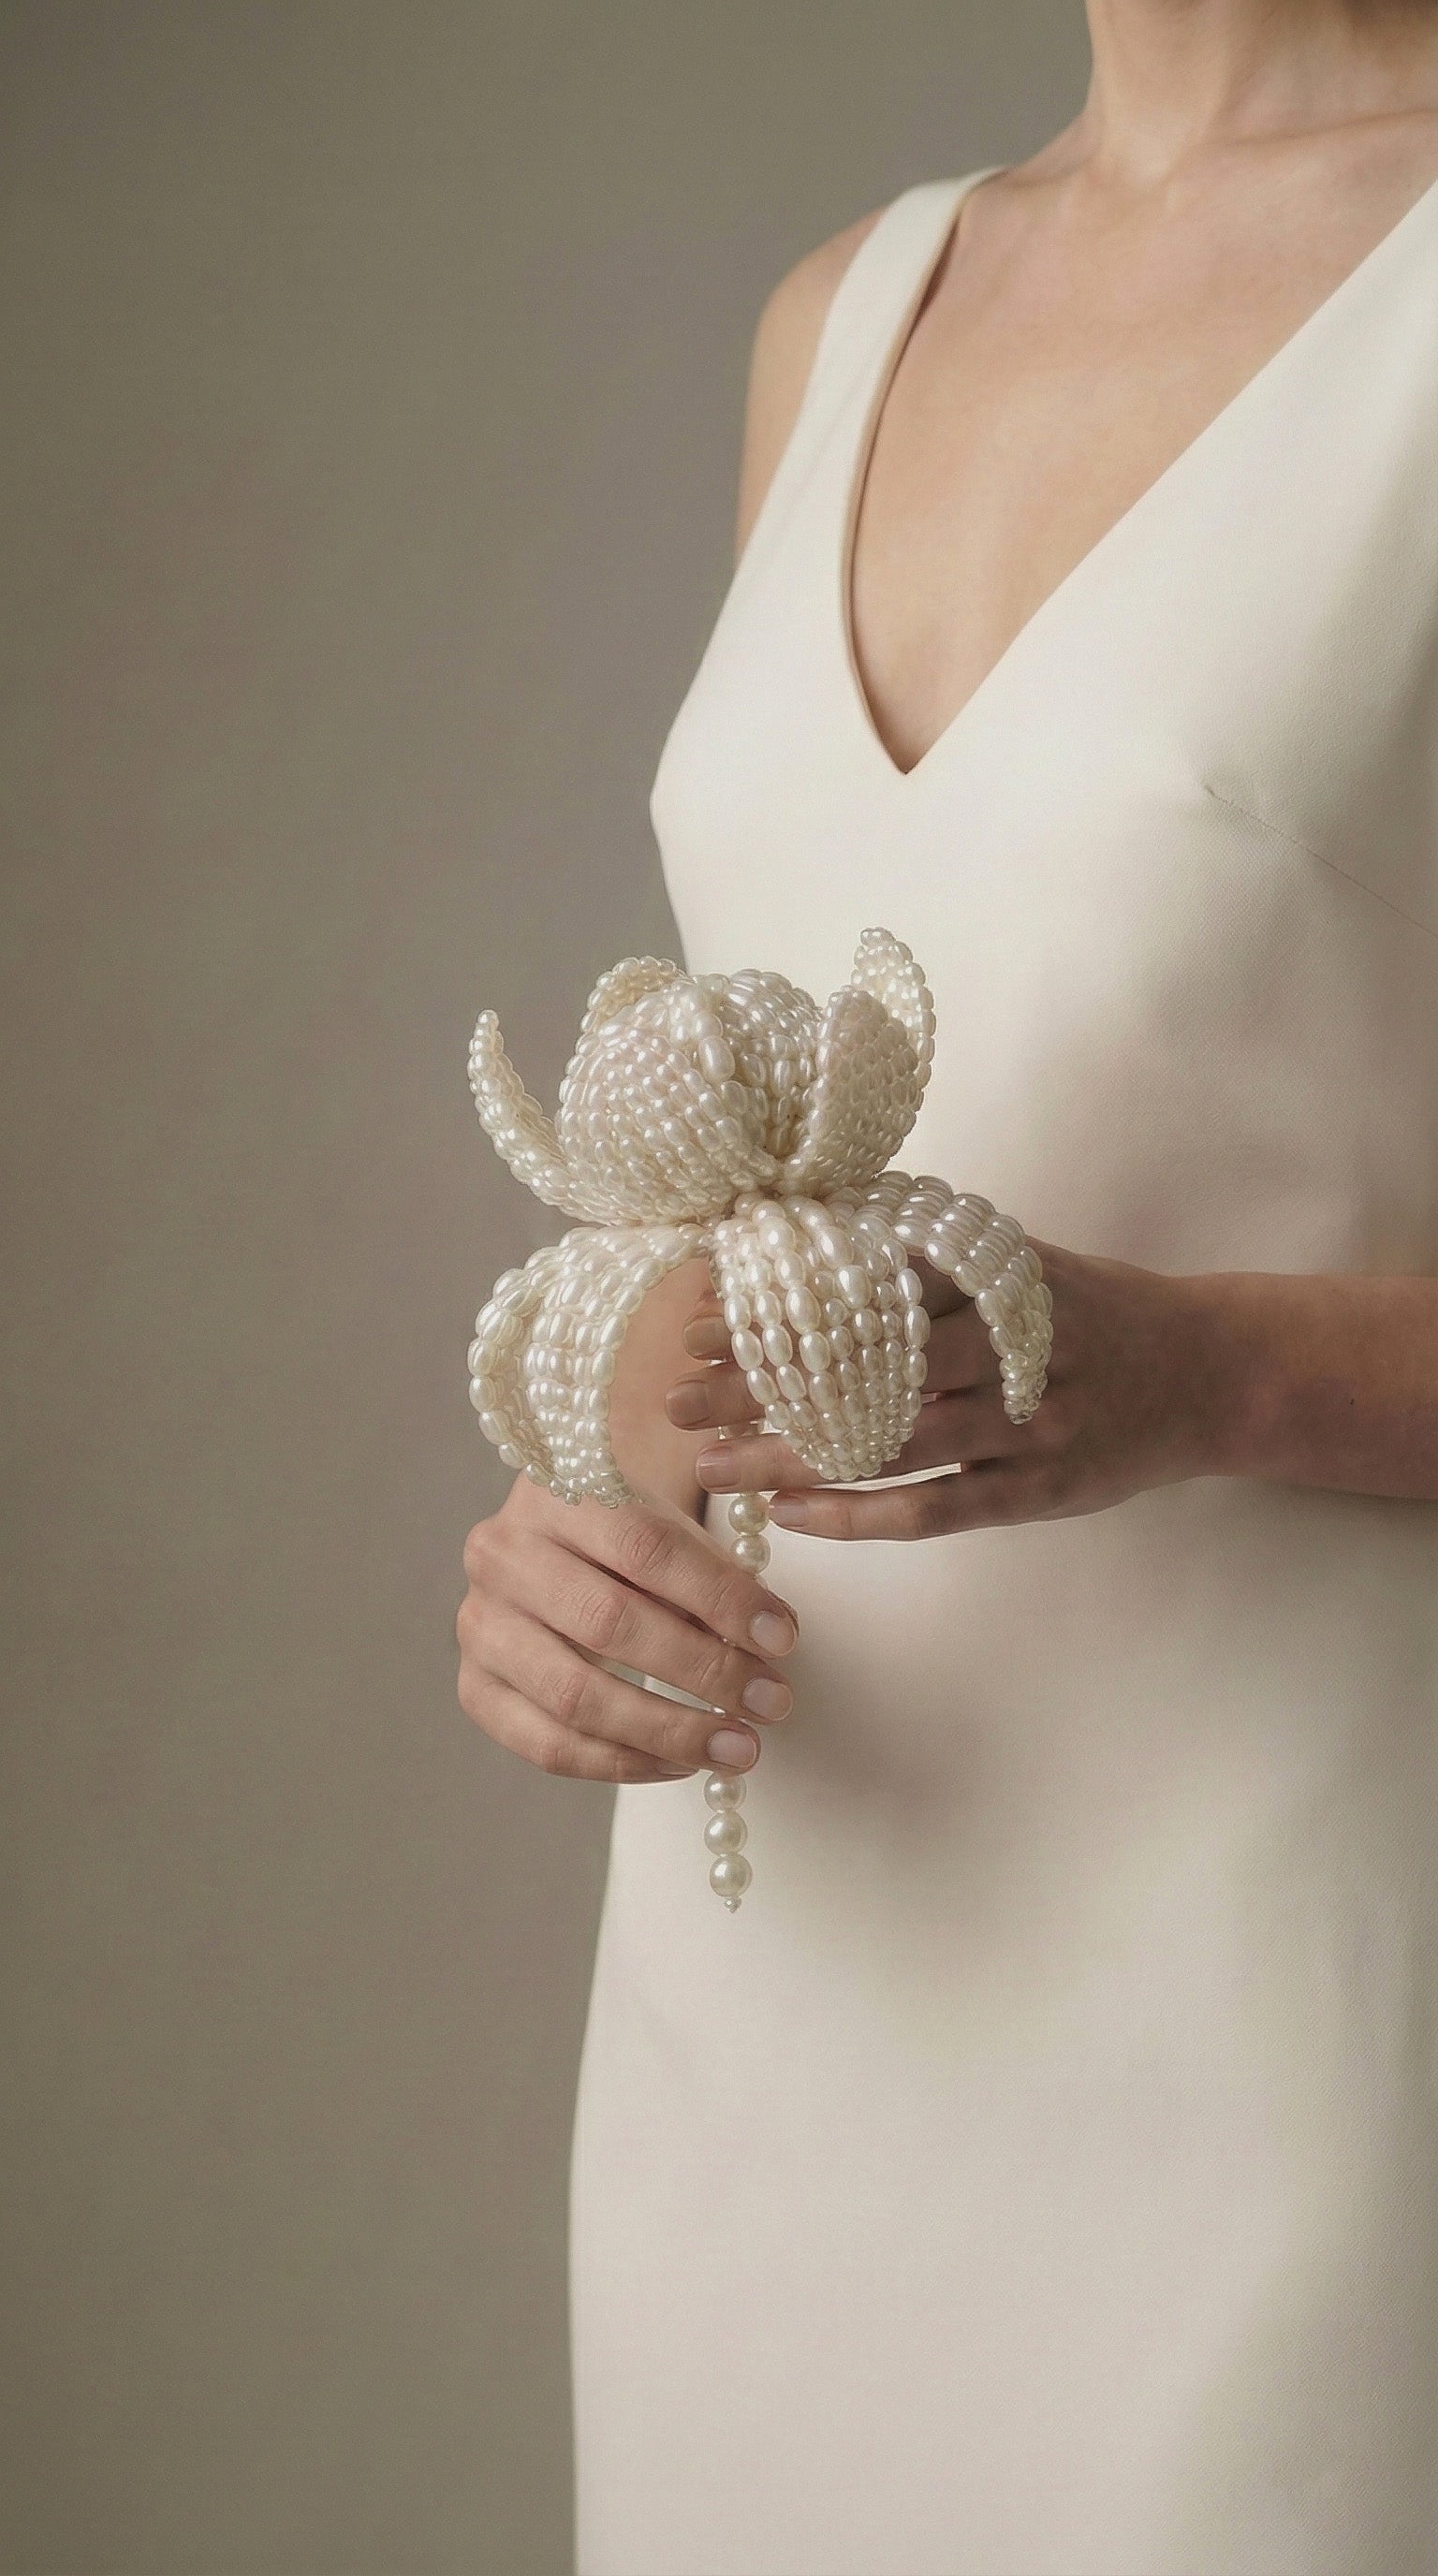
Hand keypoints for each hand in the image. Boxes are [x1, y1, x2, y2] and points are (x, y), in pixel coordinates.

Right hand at [457, 1472, 799, 1780]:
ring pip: (575, 1695)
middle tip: (771, 1702)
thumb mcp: (668, 1523)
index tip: (783, 1637)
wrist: (555, 1542)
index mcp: (553, 1490)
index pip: (644, 1547)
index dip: (720, 1597)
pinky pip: (547, 1745)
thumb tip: (766, 1646)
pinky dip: (621, 1764)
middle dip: (703, 1671)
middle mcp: (501, 1555)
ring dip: (668, 1732)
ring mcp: (479, 1625)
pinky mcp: (474, 1687)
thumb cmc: (626, 1534)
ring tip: (736, 1748)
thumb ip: (711, 1575)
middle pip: (608, 1623)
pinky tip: (678, 1763)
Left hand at [664, 1244, 1233, 1538]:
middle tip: (674, 1389)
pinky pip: (931, 1511)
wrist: (1211, 1373)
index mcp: (990, 1283)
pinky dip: (856, 1515)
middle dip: (760, 1381)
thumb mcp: (1020, 1261)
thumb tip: (818, 1226)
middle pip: (860, 1369)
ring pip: (886, 1446)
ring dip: (788, 1452)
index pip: (862, 1291)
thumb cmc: (1098, 1311)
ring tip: (707, 1457)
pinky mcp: (1032, 1493)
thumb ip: (931, 1253)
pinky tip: (789, 1512)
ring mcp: (1020, 1429)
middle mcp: (1004, 1352)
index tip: (700, 1307)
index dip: (777, 1304)